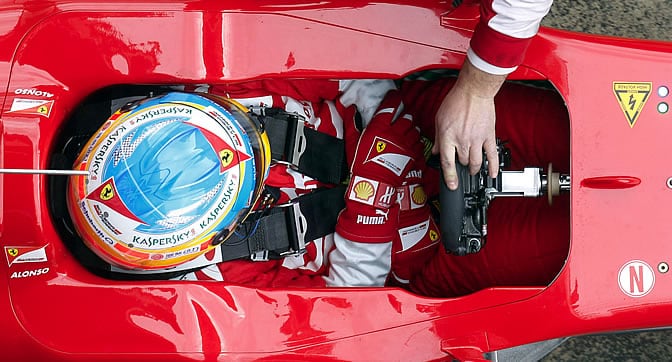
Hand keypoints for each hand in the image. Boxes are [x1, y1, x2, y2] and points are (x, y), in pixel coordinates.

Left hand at [433, 59, 505, 189]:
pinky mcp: (488, 136)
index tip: (452, 185)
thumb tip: (434, 150)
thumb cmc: (456, 102)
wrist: (474, 91)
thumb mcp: (439, 120)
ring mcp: (477, 140)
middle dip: (461, 167)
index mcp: (448, 137)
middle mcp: (462, 141)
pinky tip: (492, 174)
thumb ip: (437, 138)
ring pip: (476, 162)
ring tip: (472, 171)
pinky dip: (493, 166)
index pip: (447, 163)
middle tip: (461, 169)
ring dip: (474, 169)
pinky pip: (492, 155)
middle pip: (462, 163)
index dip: (449, 177)